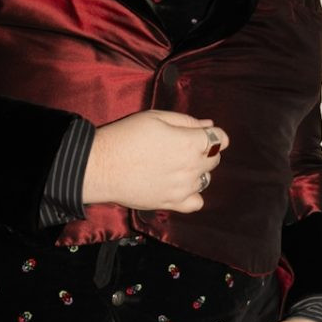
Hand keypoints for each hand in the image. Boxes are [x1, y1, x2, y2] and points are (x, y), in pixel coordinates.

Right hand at [82, 110, 227, 212]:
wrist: (101, 166)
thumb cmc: (125, 136)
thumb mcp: (156, 118)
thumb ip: (187, 121)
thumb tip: (209, 126)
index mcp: (190, 143)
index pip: (220, 139)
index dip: (212, 134)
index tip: (199, 134)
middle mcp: (192, 167)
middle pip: (214, 159)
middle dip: (205, 151)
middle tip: (181, 147)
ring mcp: (183, 188)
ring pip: (206, 179)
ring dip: (196, 171)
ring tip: (174, 166)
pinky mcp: (172, 204)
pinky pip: (197, 203)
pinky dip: (193, 195)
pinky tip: (180, 186)